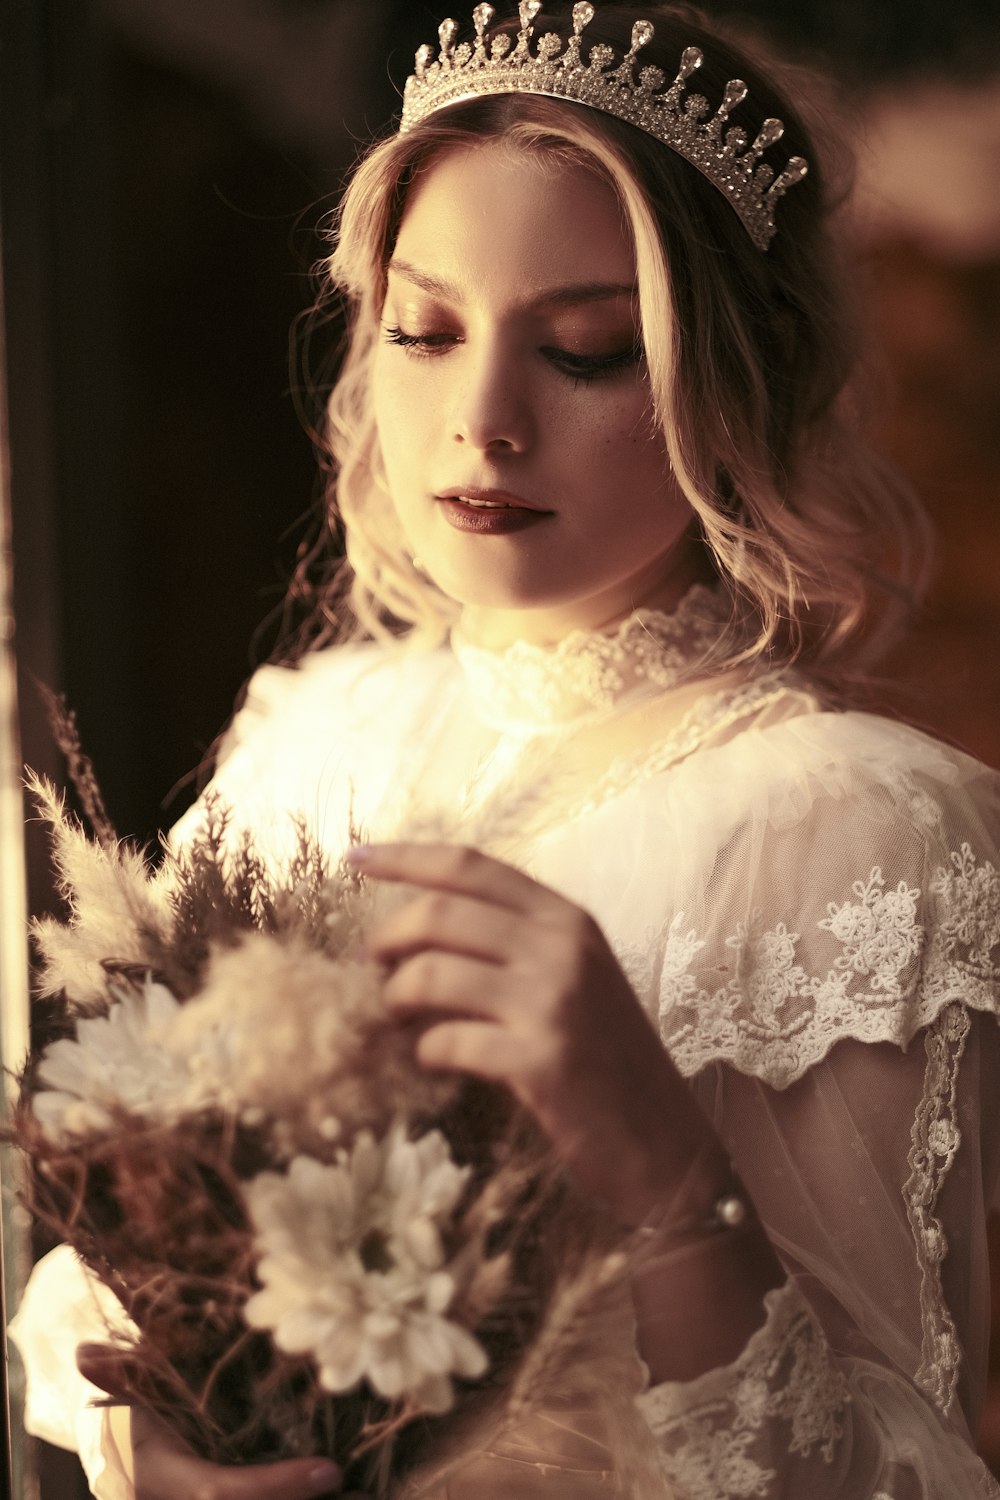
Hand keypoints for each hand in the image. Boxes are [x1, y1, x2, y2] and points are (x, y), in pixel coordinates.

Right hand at [76, 1345, 366, 1499]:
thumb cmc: (136, 1419)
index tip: (330, 1472)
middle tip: (361, 1481)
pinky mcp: (232, 1495)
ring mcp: (213, 1498)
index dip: (279, 1486)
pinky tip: (341, 1483)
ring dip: (308, 1499)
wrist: (127, 1458)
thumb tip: (85, 1352)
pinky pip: (263, 1496)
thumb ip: (121, 1375)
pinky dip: (302, 1493)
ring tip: (370, 1485)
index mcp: (170, 1483)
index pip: (228, 1495)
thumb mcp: (130, 1398)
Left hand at [352, 842, 725, 1225]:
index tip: (356, 857)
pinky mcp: (540, 1061)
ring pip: (431, 975)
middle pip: (439, 913)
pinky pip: (446, 1041)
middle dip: (387, 937)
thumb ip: (515, 945)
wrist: (666, 1146)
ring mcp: (553, 1002)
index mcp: (568, 919)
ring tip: (397, 1017)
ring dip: (396, 998)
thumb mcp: (576, 980)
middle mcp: (563, 948)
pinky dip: (424, 1052)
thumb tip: (420, 932)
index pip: (471, 866)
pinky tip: (431, 1062)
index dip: (406, 856)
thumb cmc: (609, 1062)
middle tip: (370, 966)